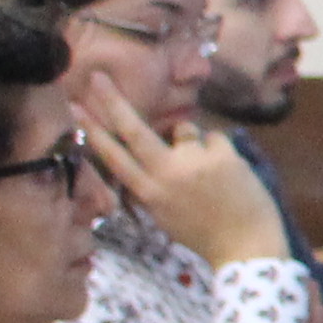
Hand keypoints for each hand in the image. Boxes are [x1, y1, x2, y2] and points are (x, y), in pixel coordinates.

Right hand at [78, 89, 288, 268]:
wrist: (247, 246)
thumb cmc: (205, 231)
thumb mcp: (165, 214)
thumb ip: (153, 183)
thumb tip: (148, 149)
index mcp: (148, 193)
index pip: (113, 157)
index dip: (92, 131)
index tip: (75, 108)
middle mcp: (166, 175)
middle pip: (133, 130)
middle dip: (113, 102)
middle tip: (98, 77)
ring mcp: (194, 162)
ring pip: (184, 130)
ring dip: (194, 144)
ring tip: (210, 174)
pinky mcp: (223, 155)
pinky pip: (215, 137)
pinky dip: (221, 151)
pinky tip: (229, 174)